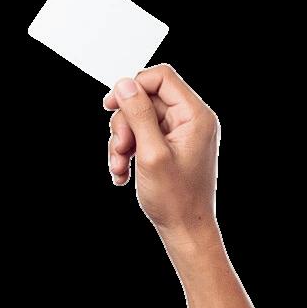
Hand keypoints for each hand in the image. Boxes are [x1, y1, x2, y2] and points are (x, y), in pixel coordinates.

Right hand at [103, 64, 218, 234]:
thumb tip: (125, 84)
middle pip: (146, 99)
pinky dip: (128, 151)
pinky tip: (122, 172)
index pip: (161, 78)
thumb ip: (139, 115)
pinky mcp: (170, 146)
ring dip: (123, 140)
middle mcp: (190, 120)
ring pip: (139, 118)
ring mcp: (180, 133)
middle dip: (125, 123)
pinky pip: (142, 135)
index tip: (111, 105)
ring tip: (120, 165)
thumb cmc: (176, 199)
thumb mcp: (151, 154)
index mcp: (195, 116)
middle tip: (120, 148)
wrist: (185, 230)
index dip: (133, 87)